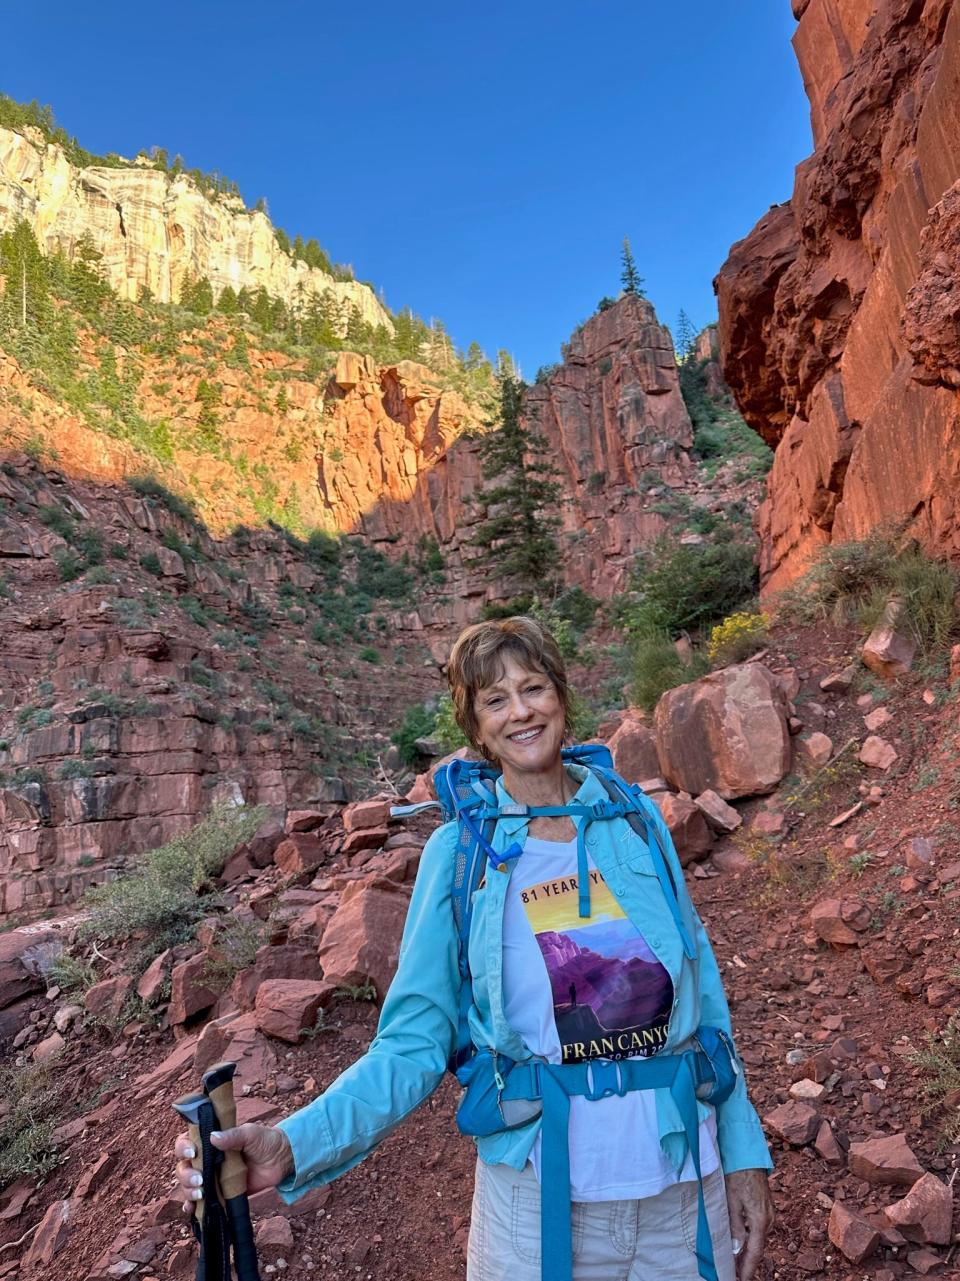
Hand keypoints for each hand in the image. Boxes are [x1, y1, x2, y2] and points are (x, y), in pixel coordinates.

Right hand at [174, 1124, 294, 1212]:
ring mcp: (211, 1178)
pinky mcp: (219, 1194)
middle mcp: (206, 1159)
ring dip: (188, 1191)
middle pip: (183, 1167)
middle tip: (200, 1179)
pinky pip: (200, 1202)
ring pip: (188, 1185)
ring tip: (201, 1194)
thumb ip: (233, 1136)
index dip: (183, 1148)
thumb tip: (213, 1137)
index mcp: (210, 1141)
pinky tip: (191, 1209)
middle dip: (186, 1175)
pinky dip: (192, 1207)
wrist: (281, 1160)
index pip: (186, 1142)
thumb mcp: (250, 1134)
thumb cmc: (264, 1141)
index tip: (192, 1153)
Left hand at [724, 1167, 772, 1280]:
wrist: (748, 1155)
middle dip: (747, 1263)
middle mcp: (769, 1220)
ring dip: (749, 1251)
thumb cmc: (737, 1175)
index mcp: (760, 1220)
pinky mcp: (766, 1208)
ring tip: (735, 1263)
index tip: (740, 1280)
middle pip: (758, 1248)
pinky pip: (759, 1229)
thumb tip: (736, 1249)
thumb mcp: (731, 1201)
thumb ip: (734, 1226)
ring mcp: (769, 1214)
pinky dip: (751, 1239)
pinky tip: (742, 1243)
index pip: (755, 1252)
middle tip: (734, 1274)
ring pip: (759, 1239)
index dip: (747, 1268)